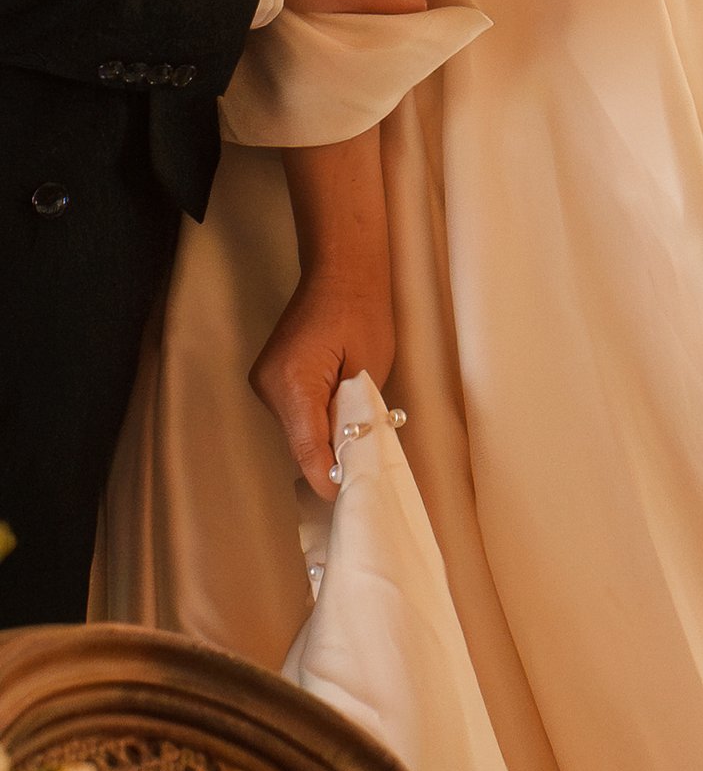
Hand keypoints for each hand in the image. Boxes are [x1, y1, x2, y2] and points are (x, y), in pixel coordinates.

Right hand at [251, 267, 394, 489]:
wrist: (342, 271)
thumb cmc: (363, 311)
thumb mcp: (369, 371)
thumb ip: (355, 417)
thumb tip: (350, 456)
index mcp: (294, 383)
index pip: (308, 447)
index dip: (327, 477)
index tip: (344, 499)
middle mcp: (270, 386)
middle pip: (299, 442)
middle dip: (329, 457)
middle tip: (361, 471)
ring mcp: (265, 381)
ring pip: (297, 429)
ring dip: (323, 436)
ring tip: (356, 436)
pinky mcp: (270, 377)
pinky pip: (294, 413)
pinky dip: (315, 419)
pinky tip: (339, 416)